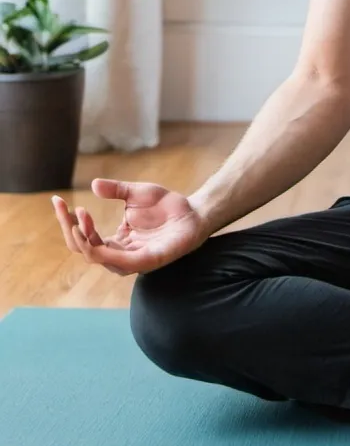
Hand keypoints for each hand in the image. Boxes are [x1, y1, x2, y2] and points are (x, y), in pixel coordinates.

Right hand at [52, 179, 207, 275]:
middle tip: (65, 208)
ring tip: (78, 217)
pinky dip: (102, 251)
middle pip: (83, 248)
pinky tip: (91, 235)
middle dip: (69, 228)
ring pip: (96, 257)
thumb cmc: (168, 205)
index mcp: (115, 241)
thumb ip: (117, 190)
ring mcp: (132, 260)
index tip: (57, 200)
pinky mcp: (147, 261)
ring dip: (83, 239)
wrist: (196, 211)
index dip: (68, 220)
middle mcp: (120, 254)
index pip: (83, 236)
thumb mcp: (137, 193)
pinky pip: (119, 262)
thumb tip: (94, 184)